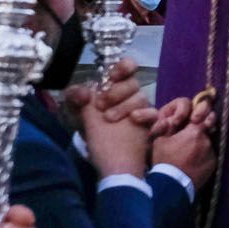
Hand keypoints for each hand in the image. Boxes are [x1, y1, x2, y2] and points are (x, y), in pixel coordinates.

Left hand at [66, 62, 152, 179]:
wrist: (104, 160)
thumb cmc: (93, 134)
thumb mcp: (77, 115)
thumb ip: (75, 98)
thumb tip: (84, 92)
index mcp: (114, 88)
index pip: (127, 67)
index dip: (123, 67)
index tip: (112, 77)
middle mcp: (129, 96)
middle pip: (133, 82)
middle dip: (117, 91)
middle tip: (101, 105)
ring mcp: (140, 109)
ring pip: (141, 96)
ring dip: (125, 105)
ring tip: (109, 119)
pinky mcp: (148, 124)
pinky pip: (154, 113)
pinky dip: (145, 113)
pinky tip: (133, 119)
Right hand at [151, 92, 218, 191]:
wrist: (171, 184)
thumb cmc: (164, 161)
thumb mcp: (160, 140)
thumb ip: (167, 127)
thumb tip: (172, 120)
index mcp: (194, 132)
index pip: (202, 116)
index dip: (199, 116)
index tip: (196, 119)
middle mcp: (206, 141)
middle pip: (205, 131)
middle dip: (199, 133)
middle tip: (190, 139)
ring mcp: (211, 153)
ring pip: (207, 145)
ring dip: (201, 146)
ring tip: (189, 155)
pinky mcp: (213, 165)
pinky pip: (209, 156)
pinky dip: (203, 157)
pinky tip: (193, 163)